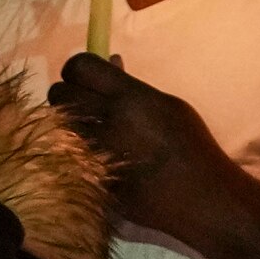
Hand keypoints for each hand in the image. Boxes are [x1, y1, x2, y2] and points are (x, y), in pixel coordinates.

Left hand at [45, 50, 239, 244]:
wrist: (200, 197)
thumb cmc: (191, 145)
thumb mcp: (167, 105)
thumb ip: (132, 85)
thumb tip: (110, 61)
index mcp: (129, 98)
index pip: (79, 66)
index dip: (78, 68)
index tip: (86, 77)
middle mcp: (107, 121)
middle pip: (59, 94)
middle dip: (68, 94)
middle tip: (84, 102)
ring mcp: (96, 151)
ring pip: (61, 125)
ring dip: (72, 123)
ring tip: (95, 129)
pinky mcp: (91, 176)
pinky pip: (72, 154)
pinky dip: (81, 151)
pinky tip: (104, 156)